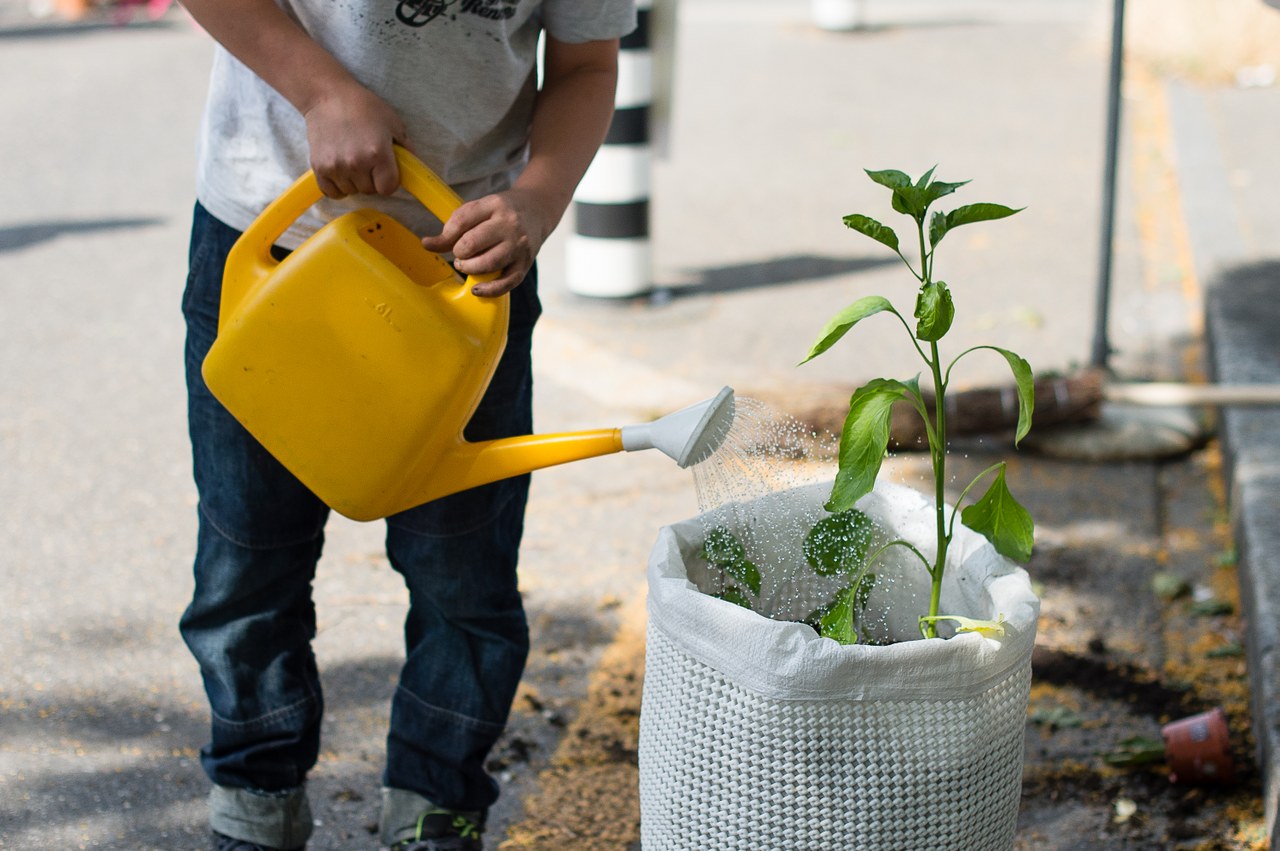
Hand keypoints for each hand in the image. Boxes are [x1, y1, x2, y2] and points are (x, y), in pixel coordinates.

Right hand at [302, 82, 408, 198]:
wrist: (327, 96)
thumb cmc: (362, 106)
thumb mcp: (392, 122)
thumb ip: (404, 146)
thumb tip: (411, 166)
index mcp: (378, 153)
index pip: (388, 188)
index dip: (389, 181)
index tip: (385, 172)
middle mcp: (357, 163)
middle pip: (370, 190)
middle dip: (371, 180)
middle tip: (367, 161)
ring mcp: (336, 167)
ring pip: (351, 191)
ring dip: (353, 182)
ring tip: (351, 161)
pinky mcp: (319, 167)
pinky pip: (332, 192)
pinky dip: (337, 187)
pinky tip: (340, 172)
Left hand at [422, 188, 555, 296]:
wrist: (537, 211)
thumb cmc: (500, 212)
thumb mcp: (478, 210)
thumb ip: (453, 227)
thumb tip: (426, 244)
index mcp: (493, 205)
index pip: (461, 221)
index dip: (447, 235)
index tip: (447, 240)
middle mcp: (508, 225)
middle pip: (471, 243)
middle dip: (459, 253)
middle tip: (461, 253)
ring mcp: (518, 246)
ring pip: (487, 264)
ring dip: (469, 268)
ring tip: (467, 265)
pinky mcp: (525, 264)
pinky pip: (506, 283)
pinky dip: (489, 290)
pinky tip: (476, 289)